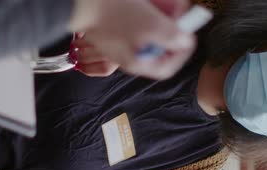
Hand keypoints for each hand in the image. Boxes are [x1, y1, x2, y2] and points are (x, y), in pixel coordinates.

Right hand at [69, 0, 195, 79]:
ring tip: (160, 2)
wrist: (79, 1)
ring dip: (158, 15)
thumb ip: (172, 36)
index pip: (167, 66)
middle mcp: (129, 55)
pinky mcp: (115, 27)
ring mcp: (121, 42)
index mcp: (137, 62)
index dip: (182, 51)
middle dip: (171, 27)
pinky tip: (144, 2)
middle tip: (176, 10)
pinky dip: (144, 11)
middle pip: (159, 47)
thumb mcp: (150, 25)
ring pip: (148, 32)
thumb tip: (185, 41)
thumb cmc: (111, 14)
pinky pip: (136, 22)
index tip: (187, 32)